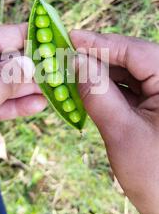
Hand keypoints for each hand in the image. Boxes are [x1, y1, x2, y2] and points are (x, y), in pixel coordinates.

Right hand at [70, 30, 158, 213]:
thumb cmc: (153, 176)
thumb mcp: (121, 130)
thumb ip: (97, 91)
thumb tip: (75, 60)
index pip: (136, 51)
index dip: (100, 42)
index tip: (69, 37)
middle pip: (132, 58)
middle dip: (97, 57)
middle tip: (64, 53)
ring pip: (130, 72)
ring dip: (100, 72)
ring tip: (70, 70)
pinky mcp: (156, 107)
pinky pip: (131, 88)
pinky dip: (108, 88)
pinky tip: (86, 87)